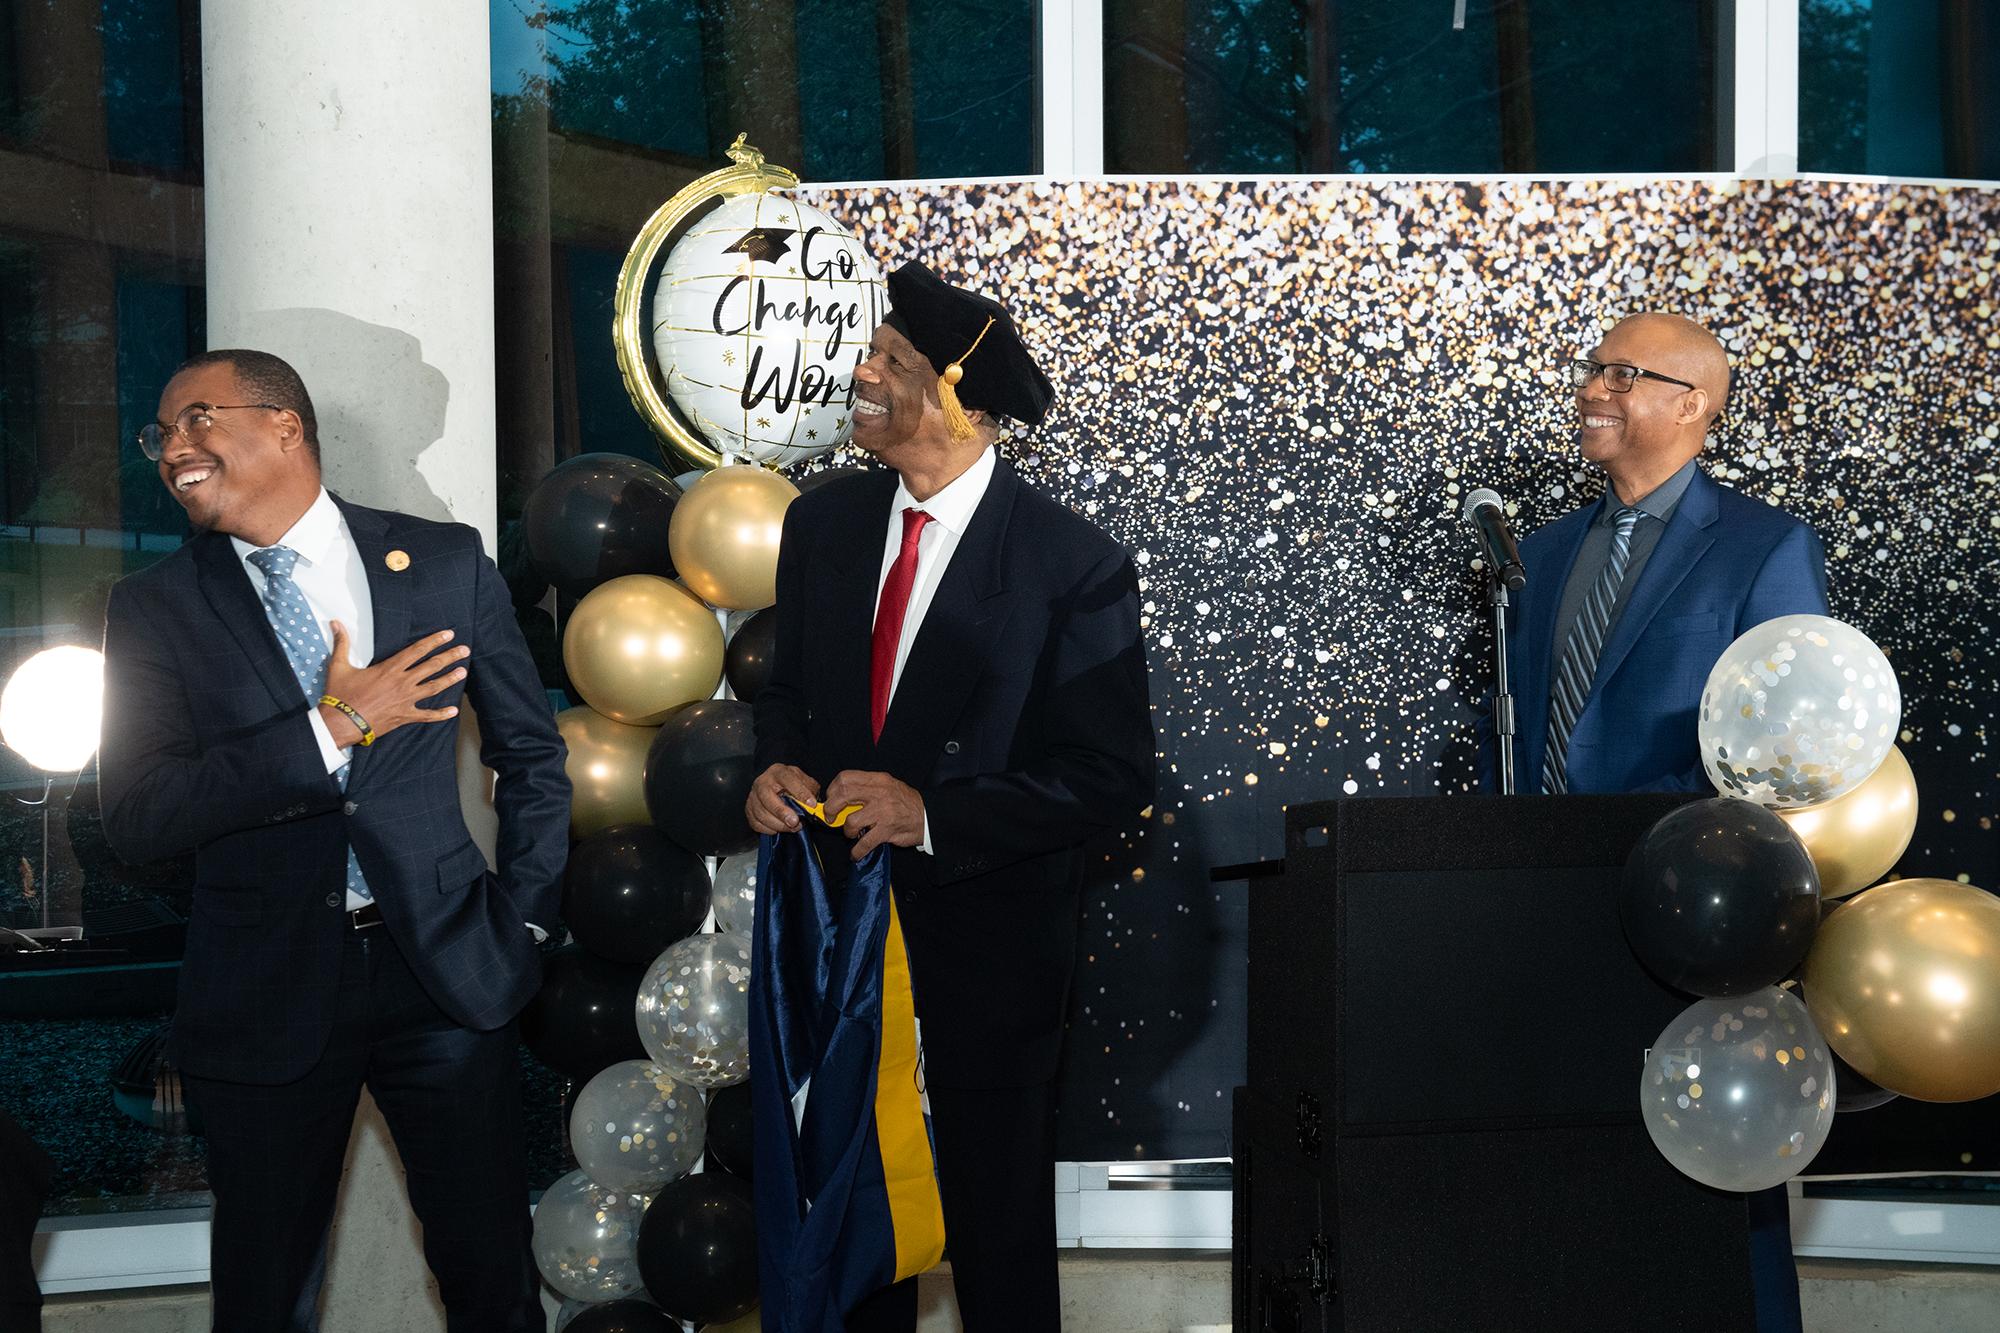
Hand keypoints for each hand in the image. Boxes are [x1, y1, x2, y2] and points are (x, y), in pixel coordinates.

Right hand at [318, 624, 467, 745]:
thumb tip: (335, 622)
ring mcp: (405, 700)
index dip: (434, 641)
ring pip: (434, 687)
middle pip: (431, 666)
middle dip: (450, 656)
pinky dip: (441, 714)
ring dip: (450, 679)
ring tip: (463, 672)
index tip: (448, 634)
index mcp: (389, 669)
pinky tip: (454, 711)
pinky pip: (427, 716)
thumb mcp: (339, 666)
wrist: (340, 723)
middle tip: (465, 650)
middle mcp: (402, 682)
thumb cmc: (340, 695)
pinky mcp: (404, 716)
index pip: (417, 650)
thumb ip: (341, 643)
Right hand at [747, 763, 821, 833]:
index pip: (787, 779)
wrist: (776, 787)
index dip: (800, 792)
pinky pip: (756, 823)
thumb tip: (812, 804)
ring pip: (761, 813)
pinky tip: (778, 829)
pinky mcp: (749, 810)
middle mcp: (762, 782)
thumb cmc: (792, 785)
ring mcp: (753, 796)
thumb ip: (810, 790)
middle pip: (767, 797)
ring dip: (778, 824)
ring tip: (792, 828)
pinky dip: (768, 829)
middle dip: (782, 812)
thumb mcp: (804, 781)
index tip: (811, 804)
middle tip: (795, 822)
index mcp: (778, 772)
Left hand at [824, 770, 924, 860]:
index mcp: (877, 780)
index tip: (831, 799)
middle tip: (831, 817)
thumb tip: (840, 797)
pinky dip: (857, 851)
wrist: (928, 815)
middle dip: (830, 808)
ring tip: (852, 833)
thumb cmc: (905, 802)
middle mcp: (879, 793)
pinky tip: (856, 853)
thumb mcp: (887, 785)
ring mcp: (883, 812)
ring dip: (847, 831)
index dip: (833, 789)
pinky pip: (865, 843)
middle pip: (843, 794)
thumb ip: (866, 788)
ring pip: (851, 821)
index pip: (846, 777)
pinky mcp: (887, 830)